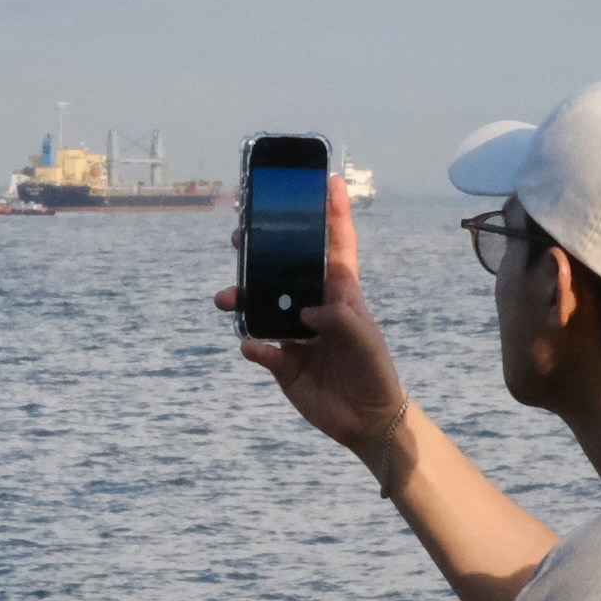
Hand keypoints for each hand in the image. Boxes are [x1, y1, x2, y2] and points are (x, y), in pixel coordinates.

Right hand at [214, 184, 415, 478]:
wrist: (365, 419)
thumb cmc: (374, 370)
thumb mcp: (366, 341)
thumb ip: (342, 322)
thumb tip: (306, 312)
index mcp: (341, 293)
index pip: (337, 245)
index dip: (334, 213)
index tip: (329, 180)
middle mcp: (313, 306)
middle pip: (284, 267)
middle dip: (262, 247)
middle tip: (240, 233)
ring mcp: (294, 333)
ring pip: (261, 304)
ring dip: (242, 297)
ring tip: (227, 298)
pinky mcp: (281, 362)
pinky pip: (259, 347)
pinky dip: (252, 345)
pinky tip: (251, 345)